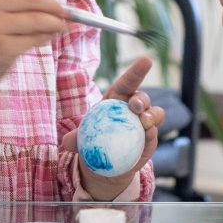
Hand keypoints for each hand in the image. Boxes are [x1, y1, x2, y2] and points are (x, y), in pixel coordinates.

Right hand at [0, 0, 67, 93]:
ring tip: (59, 25)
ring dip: (55, 22)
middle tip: (65, 11)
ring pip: (38, 18)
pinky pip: (34, 38)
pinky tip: (46, 37)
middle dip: (55, 3)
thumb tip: (58, 0)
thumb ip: (15, 1)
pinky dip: (46, 36)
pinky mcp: (2, 49)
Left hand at [63, 55, 165, 199]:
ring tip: (145, 122)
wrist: (105, 163)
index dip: (137, 71)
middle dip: (141, 98)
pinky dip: (153, 133)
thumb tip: (66, 141)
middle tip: (135, 106)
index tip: (146, 60)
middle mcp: (134, 108)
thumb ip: (74, 138)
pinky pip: (154, 133)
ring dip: (152, 115)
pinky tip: (148, 134)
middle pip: (142, 98)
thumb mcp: (80, 139)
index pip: (128, 82)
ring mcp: (145, 122)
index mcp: (118, 99)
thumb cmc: (92, 142)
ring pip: (156, 113)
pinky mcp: (151, 138)